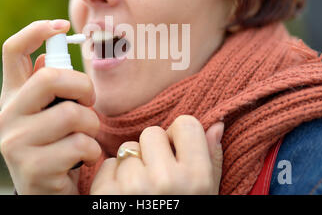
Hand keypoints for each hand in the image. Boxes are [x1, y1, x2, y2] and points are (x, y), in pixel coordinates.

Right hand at [0, 20, 101, 194]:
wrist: (48, 192)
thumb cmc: (57, 145)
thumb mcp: (51, 113)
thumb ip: (49, 87)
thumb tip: (48, 56)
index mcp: (13, 97)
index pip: (13, 51)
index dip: (37, 30)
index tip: (62, 25)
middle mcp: (6, 116)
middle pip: (50, 78)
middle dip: (83, 87)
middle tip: (89, 102)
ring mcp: (15, 143)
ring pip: (73, 114)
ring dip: (92, 125)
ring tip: (85, 137)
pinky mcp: (32, 168)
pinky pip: (80, 145)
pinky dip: (93, 151)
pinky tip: (83, 159)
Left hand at [90, 115, 223, 194]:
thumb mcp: (206, 196)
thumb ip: (212, 159)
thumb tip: (216, 124)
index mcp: (196, 178)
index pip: (186, 123)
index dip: (179, 138)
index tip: (177, 155)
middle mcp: (165, 180)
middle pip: (153, 133)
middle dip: (153, 151)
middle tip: (158, 178)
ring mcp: (132, 188)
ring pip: (128, 149)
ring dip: (132, 166)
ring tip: (141, 192)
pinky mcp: (105, 195)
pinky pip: (108, 164)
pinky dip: (113, 178)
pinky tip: (124, 198)